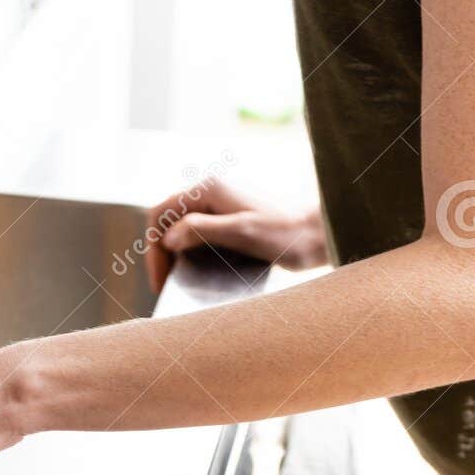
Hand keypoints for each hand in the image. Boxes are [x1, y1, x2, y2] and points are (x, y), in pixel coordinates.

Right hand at [145, 178, 327, 292]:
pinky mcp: (231, 218)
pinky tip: (198, 272)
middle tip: (165, 285)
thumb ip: (202, 230)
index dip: (153, 248)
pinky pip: (199, 234)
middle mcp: (212, 191)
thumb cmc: (288, 235)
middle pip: (168, 221)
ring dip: (175, 255)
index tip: (161, 279)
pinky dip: (192, 254)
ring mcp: (221, 204)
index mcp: (210, 189)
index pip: (161, 214)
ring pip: (181, 229)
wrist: (322, 234)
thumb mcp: (243, 233)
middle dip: (161, 254)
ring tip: (177, 281)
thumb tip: (168, 238)